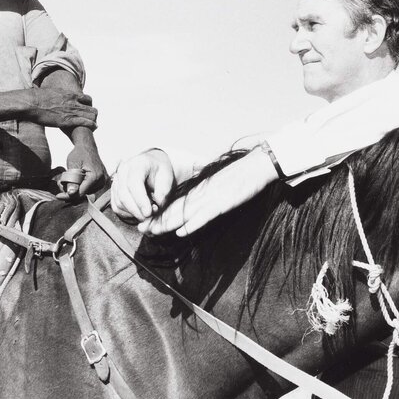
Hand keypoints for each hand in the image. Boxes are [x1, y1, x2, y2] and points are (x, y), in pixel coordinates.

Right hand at [26, 89, 97, 129]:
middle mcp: (73, 102)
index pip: (88, 99)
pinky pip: (85, 122)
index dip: (89, 106)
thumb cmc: (36, 99)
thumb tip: (50, 96)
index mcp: (69, 95)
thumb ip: (56, 95)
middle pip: (92, 108)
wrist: (31, 103)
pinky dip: (91, 126)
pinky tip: (93, 128)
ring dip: (93, 121)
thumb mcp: (50, 93)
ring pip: (92, 115)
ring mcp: (71, 111)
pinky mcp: (67, 120)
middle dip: (93, 115)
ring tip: (92, 127)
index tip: (87, 111)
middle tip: (91, 121)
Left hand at [56, 140, 107, 200]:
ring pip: (85, 192)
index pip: (80, 193)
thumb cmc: (79, 154)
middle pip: (83, 193)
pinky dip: (80, 186)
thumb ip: (72, 180)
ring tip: (69, 179)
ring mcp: (102, 182)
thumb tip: (71, 193)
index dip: (68, 196)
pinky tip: (76, 180)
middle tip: (60, 183)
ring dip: (75, 189)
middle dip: (70, 191)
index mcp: (95, 176)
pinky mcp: (101, 182)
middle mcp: (101, 181)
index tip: (58, 196)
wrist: (87, 148)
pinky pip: (88, 189)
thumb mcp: (73, 165)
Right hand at [111, 149, 176, 221]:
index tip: (149, 213)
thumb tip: (157, 204)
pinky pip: (116, 206)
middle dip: (136, 211)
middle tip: (149, 218)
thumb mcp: (167, 177)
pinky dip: (127, 214)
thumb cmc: (160, 171)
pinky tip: (138, 213)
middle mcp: (123, 171)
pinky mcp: (114, 191)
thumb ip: (163, 191)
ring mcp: (116, 181)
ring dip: (133, 213)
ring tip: (146, 214)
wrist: (152, 165)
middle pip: (124, 195)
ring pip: (119, 202)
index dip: (140, 200)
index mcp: (137, 164)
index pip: (134, 184)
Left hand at [140, 149, 277, 236]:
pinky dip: (192, 224)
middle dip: (158, 220)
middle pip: (175, 209)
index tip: (148, 221)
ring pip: (184, 213)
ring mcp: (210, 199)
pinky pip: (204, 216)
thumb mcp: (219, 185)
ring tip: (153, 232)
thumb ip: (208, 194)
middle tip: (142, 229)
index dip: (161, 213)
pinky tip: (181, 232)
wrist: (256, 166)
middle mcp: (201, 194)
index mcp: (200, 190)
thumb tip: (199, 203)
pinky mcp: (222, 203)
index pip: (176, 203)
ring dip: (167, 224)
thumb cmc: (240, 177)